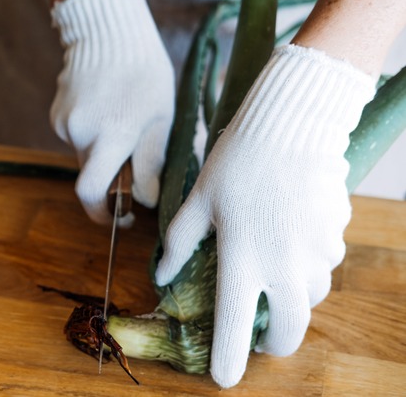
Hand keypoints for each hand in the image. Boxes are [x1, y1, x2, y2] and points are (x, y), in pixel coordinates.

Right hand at [50, 0, 173, 224]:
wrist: (107, 31)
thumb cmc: (144, 71)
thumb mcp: (161, 115)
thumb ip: (152, 160)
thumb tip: (146, 199)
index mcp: (111, 135)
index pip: (92, 192)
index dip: (103, 214)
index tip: (121, 217)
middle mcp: (81, 133)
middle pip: (92, 174)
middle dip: (112, 175)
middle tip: (133, 155)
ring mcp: (65, 124)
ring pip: (86, 156)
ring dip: (103, 151)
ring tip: (121, 118)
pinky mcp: (57, 116)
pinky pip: (77, 139)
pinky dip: (92, 134)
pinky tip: (104, 109)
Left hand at [155, 45, 375, 387]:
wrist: (290, 126)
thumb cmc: (234, 162)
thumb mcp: (197, 201)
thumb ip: (179, 243)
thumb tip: (161, 275)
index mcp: (242, 256)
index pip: (235, 320)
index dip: (230, 356)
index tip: (224, 380)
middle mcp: (284, 263)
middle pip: (290, 327)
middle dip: (276, 342)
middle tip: (261, 336)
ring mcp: (316, 251)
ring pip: (311, 296)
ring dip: (291, 297)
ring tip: (271, 274)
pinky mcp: (335, 236)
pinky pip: (324, 264)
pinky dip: (308, 264)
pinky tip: (291, 236)